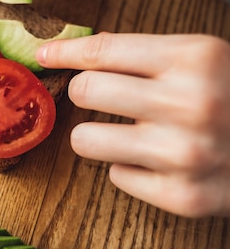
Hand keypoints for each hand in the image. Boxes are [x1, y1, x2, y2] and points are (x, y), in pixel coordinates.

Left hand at [37, 33, 229, 217]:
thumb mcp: (204, 60)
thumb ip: (145, 56)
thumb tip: (78, 55)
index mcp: (196, 58)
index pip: (103, 51)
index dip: (65, 51)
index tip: (45, 53)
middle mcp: (190, 103)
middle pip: (84, 91)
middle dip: (85, 93)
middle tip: (100, 97)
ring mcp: (185, 154)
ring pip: (84, 140)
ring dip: (99, 136)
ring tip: (131, 134)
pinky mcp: (183, 197)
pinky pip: (116, 177)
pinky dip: (132, 169)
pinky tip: (162, 163)